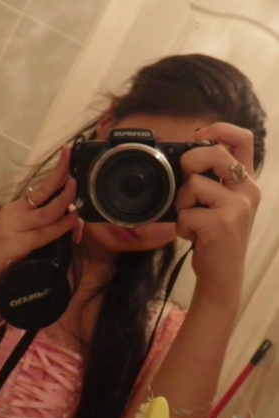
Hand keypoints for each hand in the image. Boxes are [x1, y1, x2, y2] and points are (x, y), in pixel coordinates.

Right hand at [0, 147, 80, 298]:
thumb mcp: (8, 235)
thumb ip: (27, 229)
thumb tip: (55, 225)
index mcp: (12, 211)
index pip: (38, 189)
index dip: (55, 172)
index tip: (68, 155)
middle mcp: (13, 214)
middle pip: (43, 191)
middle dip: (61, 172)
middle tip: (73, 154)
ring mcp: (14, 229)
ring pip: (48, 211)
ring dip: (66, 198)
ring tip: (79, 185)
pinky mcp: (16, 245)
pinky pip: (44, 234)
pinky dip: (62, 226)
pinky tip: (73, 219)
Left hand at [174, 122, 260, 303]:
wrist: (222, 276)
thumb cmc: (214, 239)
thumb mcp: (219, 206)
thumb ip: (210, 182)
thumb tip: (183, 158)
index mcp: (246, 182)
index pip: (243, 139)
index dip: (219, 129)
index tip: (198, 134)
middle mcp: (248, 191)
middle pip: (214, 152)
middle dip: (190, 163)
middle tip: (187, 185)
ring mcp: (237, 207)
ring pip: (194, 185)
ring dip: (182, 204)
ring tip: (192, 221)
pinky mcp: (222, 224)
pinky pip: (186, 213)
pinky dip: (181, 227)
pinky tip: (194, 237)